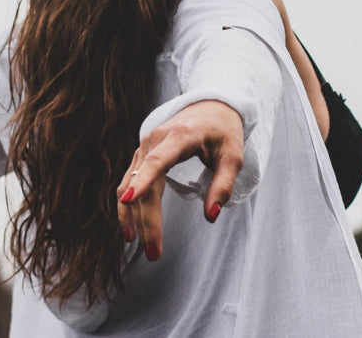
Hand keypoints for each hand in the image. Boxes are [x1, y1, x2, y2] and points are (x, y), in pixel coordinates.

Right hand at [116, 99, 244, 261]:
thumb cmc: (223, 131)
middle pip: (142, 185)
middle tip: (154, 253)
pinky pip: (128, 181)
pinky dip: (128, 206)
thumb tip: (211, 216)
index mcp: (178, 137)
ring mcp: (144, 147)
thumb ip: (223, 185)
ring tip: (139, 245)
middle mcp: (154, 140)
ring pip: (129, 185)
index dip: (142, 181)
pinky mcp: (141, 155)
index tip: (129, 199)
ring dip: (131, 217)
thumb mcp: (233, 156)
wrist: (210, 106)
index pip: (156, 162)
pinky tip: (130, 227)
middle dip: (145, 221)